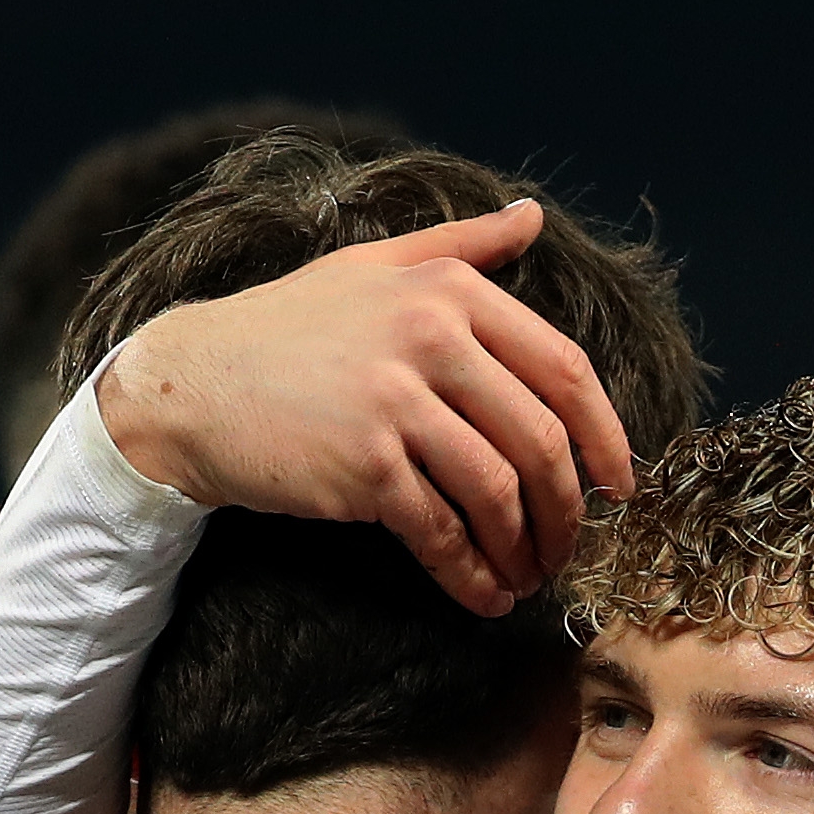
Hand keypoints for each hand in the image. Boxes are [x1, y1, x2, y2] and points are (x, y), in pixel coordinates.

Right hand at [100, 203, 639, 617]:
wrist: (192, 385)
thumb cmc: (286, 329)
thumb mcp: (374, 268)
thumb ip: (461, 244)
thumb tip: (533, 216)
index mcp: (448, 291)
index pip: (563, 368)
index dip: (605, 435)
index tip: (621, 483)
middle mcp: (430, 337)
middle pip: (540, 440)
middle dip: (568, 509)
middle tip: (568, 547)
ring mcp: (396, 403)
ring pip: (499, 492)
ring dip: (524, 550)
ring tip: (525, 578)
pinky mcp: (365, 466)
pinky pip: (443, 533)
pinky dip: (471, 575)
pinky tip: (483, 597)